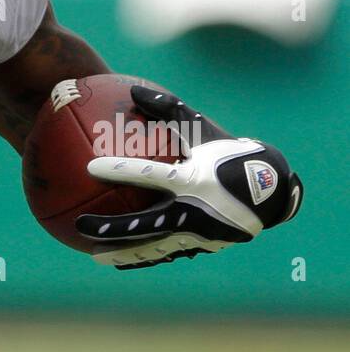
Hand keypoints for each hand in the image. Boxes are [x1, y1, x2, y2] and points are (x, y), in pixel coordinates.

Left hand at [75, 82, 302, 268]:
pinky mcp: (200, 247)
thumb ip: (168, 110)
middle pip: (144, 224)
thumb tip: (133, 90)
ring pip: (151, 248)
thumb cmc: (230, 154)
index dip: (120, 171)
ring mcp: (197, 233)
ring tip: (92, 255)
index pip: (150, 175)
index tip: (90, 167)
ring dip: (121, 253)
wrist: (271, 192)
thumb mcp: (204, 129)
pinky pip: (164, 254)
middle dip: (110, 227)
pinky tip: (119, 260)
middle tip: (80, 224)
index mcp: (193, 180)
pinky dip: (141, 258)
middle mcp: (193, 210)